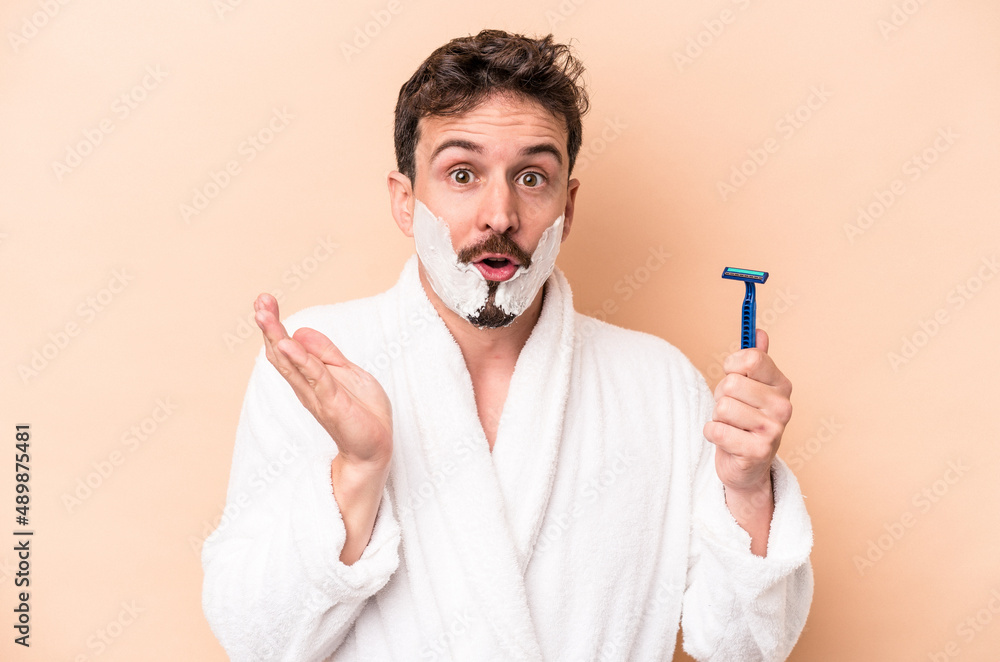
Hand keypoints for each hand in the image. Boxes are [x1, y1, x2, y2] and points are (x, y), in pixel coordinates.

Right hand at [254, 293, 392, 467]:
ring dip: (277, 338)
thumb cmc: (362, 413)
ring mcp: (317, 395)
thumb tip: (301, 331)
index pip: (287, 346)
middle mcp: (307, 386)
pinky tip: (288, 344)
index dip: (276, 324)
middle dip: (270, 327)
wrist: (376, 448)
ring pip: (291, 363)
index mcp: (310, 377)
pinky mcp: (332, 404)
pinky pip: (315, 378)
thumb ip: (325, 353)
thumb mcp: (347, 372)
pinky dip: (301, 360)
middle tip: (259, 302)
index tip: (264, 300)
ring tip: (264, 316)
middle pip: (281, 353)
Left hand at [703, 329, 792, 496]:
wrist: (746, 465)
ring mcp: (773, 430)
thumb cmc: (744, 420)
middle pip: (732, 384)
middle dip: (721, 396)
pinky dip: (712, 434)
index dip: (732, 366)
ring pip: (722, 407)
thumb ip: (755, 359)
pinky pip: (716, 430)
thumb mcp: (750, 387)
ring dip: (718, 417)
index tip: (732, 374)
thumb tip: (758, 331)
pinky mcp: (757, 451)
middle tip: (732, 410)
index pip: (752, 359)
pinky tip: (727, 440)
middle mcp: (783, 406)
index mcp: (781, 385)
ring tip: (731, 426)